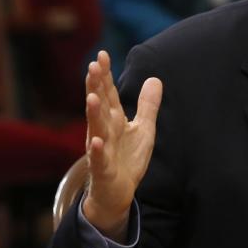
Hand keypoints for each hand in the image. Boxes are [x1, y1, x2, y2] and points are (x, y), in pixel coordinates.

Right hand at [83, 51, 161, 241]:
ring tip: (92, 97)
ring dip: (93, 113)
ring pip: (96, 129)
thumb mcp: (143, 129)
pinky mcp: (103, 169)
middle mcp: (104, 131)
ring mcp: (101, 149)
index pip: (109, 94)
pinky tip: (96, 140)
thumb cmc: (127, 159)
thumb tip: (155, 79)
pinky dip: (97, 150)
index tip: (102, 55)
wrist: (117, 192)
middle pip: (100, 105)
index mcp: (114, 120)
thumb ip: (147, 105)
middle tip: (93, 66)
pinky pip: (99, 159)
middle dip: (96, 86)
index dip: (105, 76)